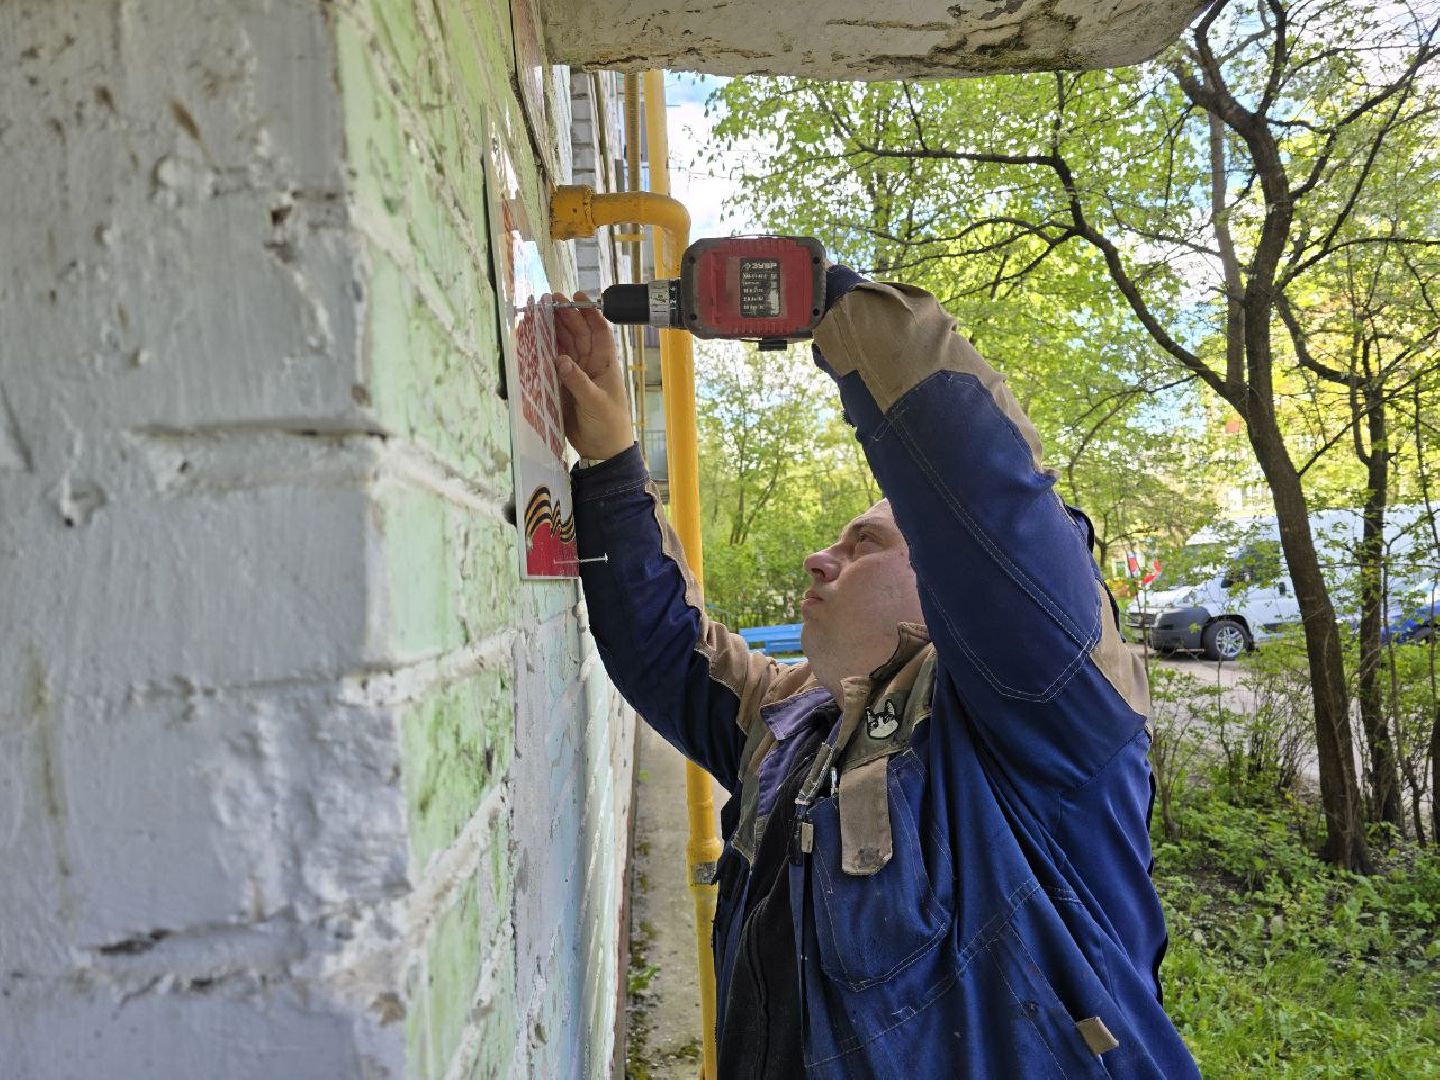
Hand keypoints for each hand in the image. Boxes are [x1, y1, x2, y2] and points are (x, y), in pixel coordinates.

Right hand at [549, 292, 633, 460]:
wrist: (602, 451)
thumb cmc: (609, 425)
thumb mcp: (597, 403)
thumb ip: (578, 382)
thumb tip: (560, 359)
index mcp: (605, 364)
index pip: (599, 332)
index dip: (590, 313)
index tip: (577, 298)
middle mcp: (590, 364)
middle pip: (577, 334)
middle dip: (564, 316)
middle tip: (548, 301)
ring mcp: (575, 374)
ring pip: (563, 345)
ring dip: (551, 330)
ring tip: (536, 315)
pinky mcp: (562, 386)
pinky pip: (551, 364)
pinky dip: (542, 352)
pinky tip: (531, 340)